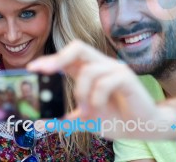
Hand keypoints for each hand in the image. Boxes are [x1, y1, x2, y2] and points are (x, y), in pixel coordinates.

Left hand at [27, 40, 172, 139]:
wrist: (144, 128)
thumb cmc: (115, 119)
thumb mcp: (85, 120)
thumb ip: (64, 119)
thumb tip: (40, 123)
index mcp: (88, 71)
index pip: (66, 57)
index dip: (49, 59)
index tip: (32, 68)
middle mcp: (101, 65)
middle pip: (78, 47)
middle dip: (59, 58)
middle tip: (44, 71)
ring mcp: (115, 69)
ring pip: (89, 69)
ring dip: (81, 92)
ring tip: (85, 110)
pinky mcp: (127, 78)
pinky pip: (106, 81)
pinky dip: (98, 97)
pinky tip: (99, 109)